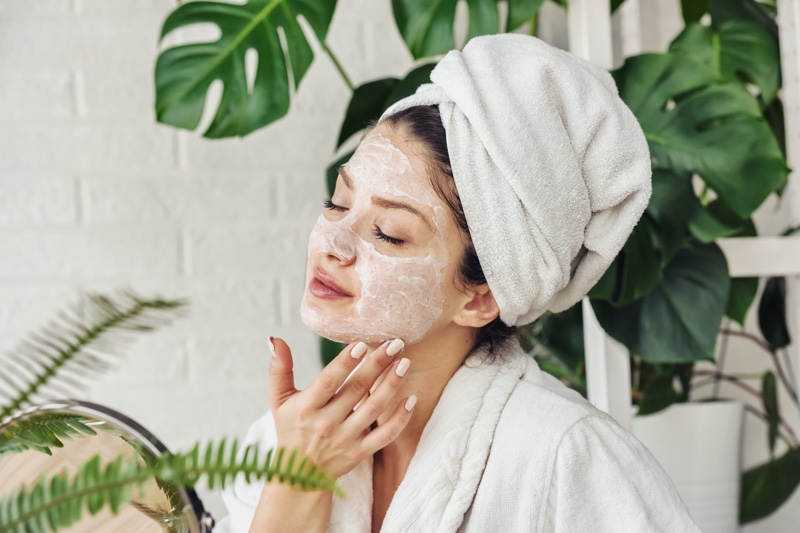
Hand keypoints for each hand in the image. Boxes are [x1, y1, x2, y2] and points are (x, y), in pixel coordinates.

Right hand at [268, 337, 415, 479]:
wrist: (298, 476)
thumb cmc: (290, 429)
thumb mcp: (278, 400)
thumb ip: (279, 369)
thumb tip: (276, 339)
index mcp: (306, 408)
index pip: (328, 381)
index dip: (345, 363)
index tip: (361, 344)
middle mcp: (326, 424)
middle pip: (357, 390)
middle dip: (377, 365)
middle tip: (395, 343)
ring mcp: (345, 439)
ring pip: (374, 410)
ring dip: (391, 386)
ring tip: (405, 363)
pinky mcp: (360, 452)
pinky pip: (385, 436)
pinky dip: (400, 419)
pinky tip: (411, 399)